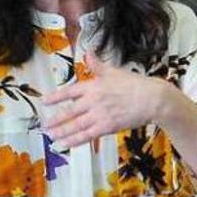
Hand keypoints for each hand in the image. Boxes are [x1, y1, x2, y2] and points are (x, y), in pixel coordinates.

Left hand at [44, 54, 169, 147]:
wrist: (153, 99)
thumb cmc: (135, 84)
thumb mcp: (113, 71)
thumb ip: (97, 64)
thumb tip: (87, 51)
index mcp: (93, 86)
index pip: (69, 92)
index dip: (55, 97)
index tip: (44, 101)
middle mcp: (93, 101)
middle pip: (69, 111)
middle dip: (55, 119)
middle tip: (44, 125)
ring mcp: (99, 115)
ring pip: (75, 125)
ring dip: (61, 132)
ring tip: (51, 136)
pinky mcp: (107, 127)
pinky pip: (86, 135)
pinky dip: (74, 141)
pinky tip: (65, 144)